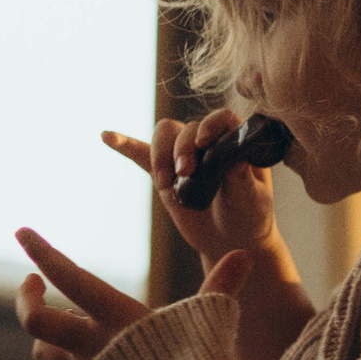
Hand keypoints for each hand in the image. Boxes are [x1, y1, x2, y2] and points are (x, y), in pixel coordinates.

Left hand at [17, 233, 251, 359]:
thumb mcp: (207, 321)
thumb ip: (220, 286)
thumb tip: (245, 254)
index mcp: (116, 316)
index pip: (69, 276)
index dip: (43, 252)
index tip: (22, 232)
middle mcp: (92, 345)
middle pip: (37, 319)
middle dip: (27, 298)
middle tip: (32, 282)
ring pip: (45, 356)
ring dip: (45, 342)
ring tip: (55, 332)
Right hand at [103, 110, 280, 262]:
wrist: (232, 239)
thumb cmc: (250, 215)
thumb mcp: (252, 198)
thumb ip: (241, 175)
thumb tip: (231, 153)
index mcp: (235, 141)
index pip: (221, 119)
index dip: (210, 125)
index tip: (204, 143)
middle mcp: (208, 141)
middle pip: (187, 129)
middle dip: (182, 148)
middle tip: (186, 173)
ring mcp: (184, 155)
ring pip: (165, 136)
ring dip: (161, 155)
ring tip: (166, 183)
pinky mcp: (165, 173)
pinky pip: (142, 154)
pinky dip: (125, 144)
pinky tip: (108, 137)